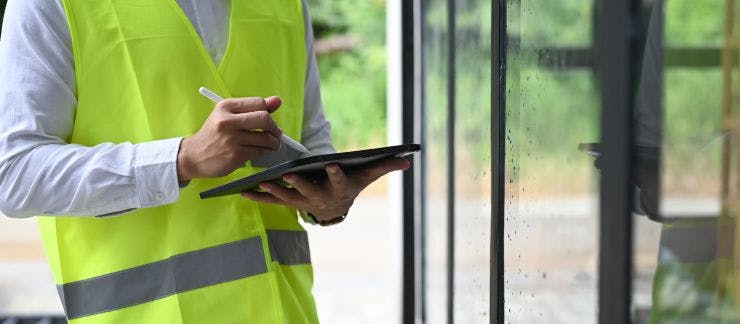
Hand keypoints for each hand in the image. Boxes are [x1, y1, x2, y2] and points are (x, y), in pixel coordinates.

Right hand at [177, 97, 282, 181]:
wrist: (193, 156)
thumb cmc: (214, 135)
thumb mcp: (228, 116)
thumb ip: (252, 108)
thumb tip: (277, 101)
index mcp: (225, 106)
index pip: (258, 103)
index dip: (269, 111)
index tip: (270, 119)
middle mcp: (227, 121)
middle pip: (264, 118)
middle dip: (275, 127)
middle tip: (276, 133)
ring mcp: (231, 139)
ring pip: (265, 138)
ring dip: (274, 142)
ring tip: (272, 144)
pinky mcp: (235, 155)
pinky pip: (260, 151)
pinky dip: (266, 151)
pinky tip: (263, 151)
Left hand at [240, 157, 410, 220]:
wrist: (335, 206)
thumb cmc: (351, 183)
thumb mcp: (368, 175)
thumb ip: (385, 166)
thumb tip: (408, 159)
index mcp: (338, 188)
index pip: (339, 180)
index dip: (336, 173)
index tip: (332, 162)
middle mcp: (319, 198)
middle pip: (308, 191)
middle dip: (298, 183)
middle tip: (288, 174)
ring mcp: (301, 202)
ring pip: (287, 198)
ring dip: (274, 191)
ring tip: (262, 183)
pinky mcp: (287, 202)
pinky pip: (271, 201)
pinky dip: (258, 197)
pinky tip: (243, 191)